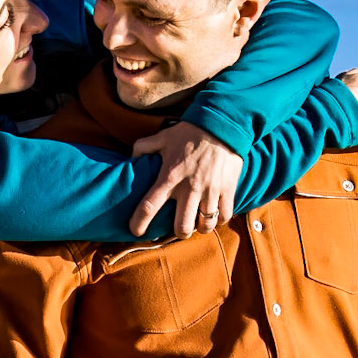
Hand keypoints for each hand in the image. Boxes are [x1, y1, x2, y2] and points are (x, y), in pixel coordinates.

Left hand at [130, 122, 241, 237]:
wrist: (221, 124)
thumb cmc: (190, 132)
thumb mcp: (163, 136)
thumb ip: (144, 147)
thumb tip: (130, 157)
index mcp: (169, 176)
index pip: (149, 206)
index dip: (139, 222)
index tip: (136, 231)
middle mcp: (189, 188)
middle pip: (181, 226)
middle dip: (179, 233)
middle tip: (179, 229)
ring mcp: (210, 191)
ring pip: (205, 225)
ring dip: (200, 228)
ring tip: (198, 224)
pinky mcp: (227, 190)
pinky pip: (224, 216)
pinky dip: (219, 220)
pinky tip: (215, 215)